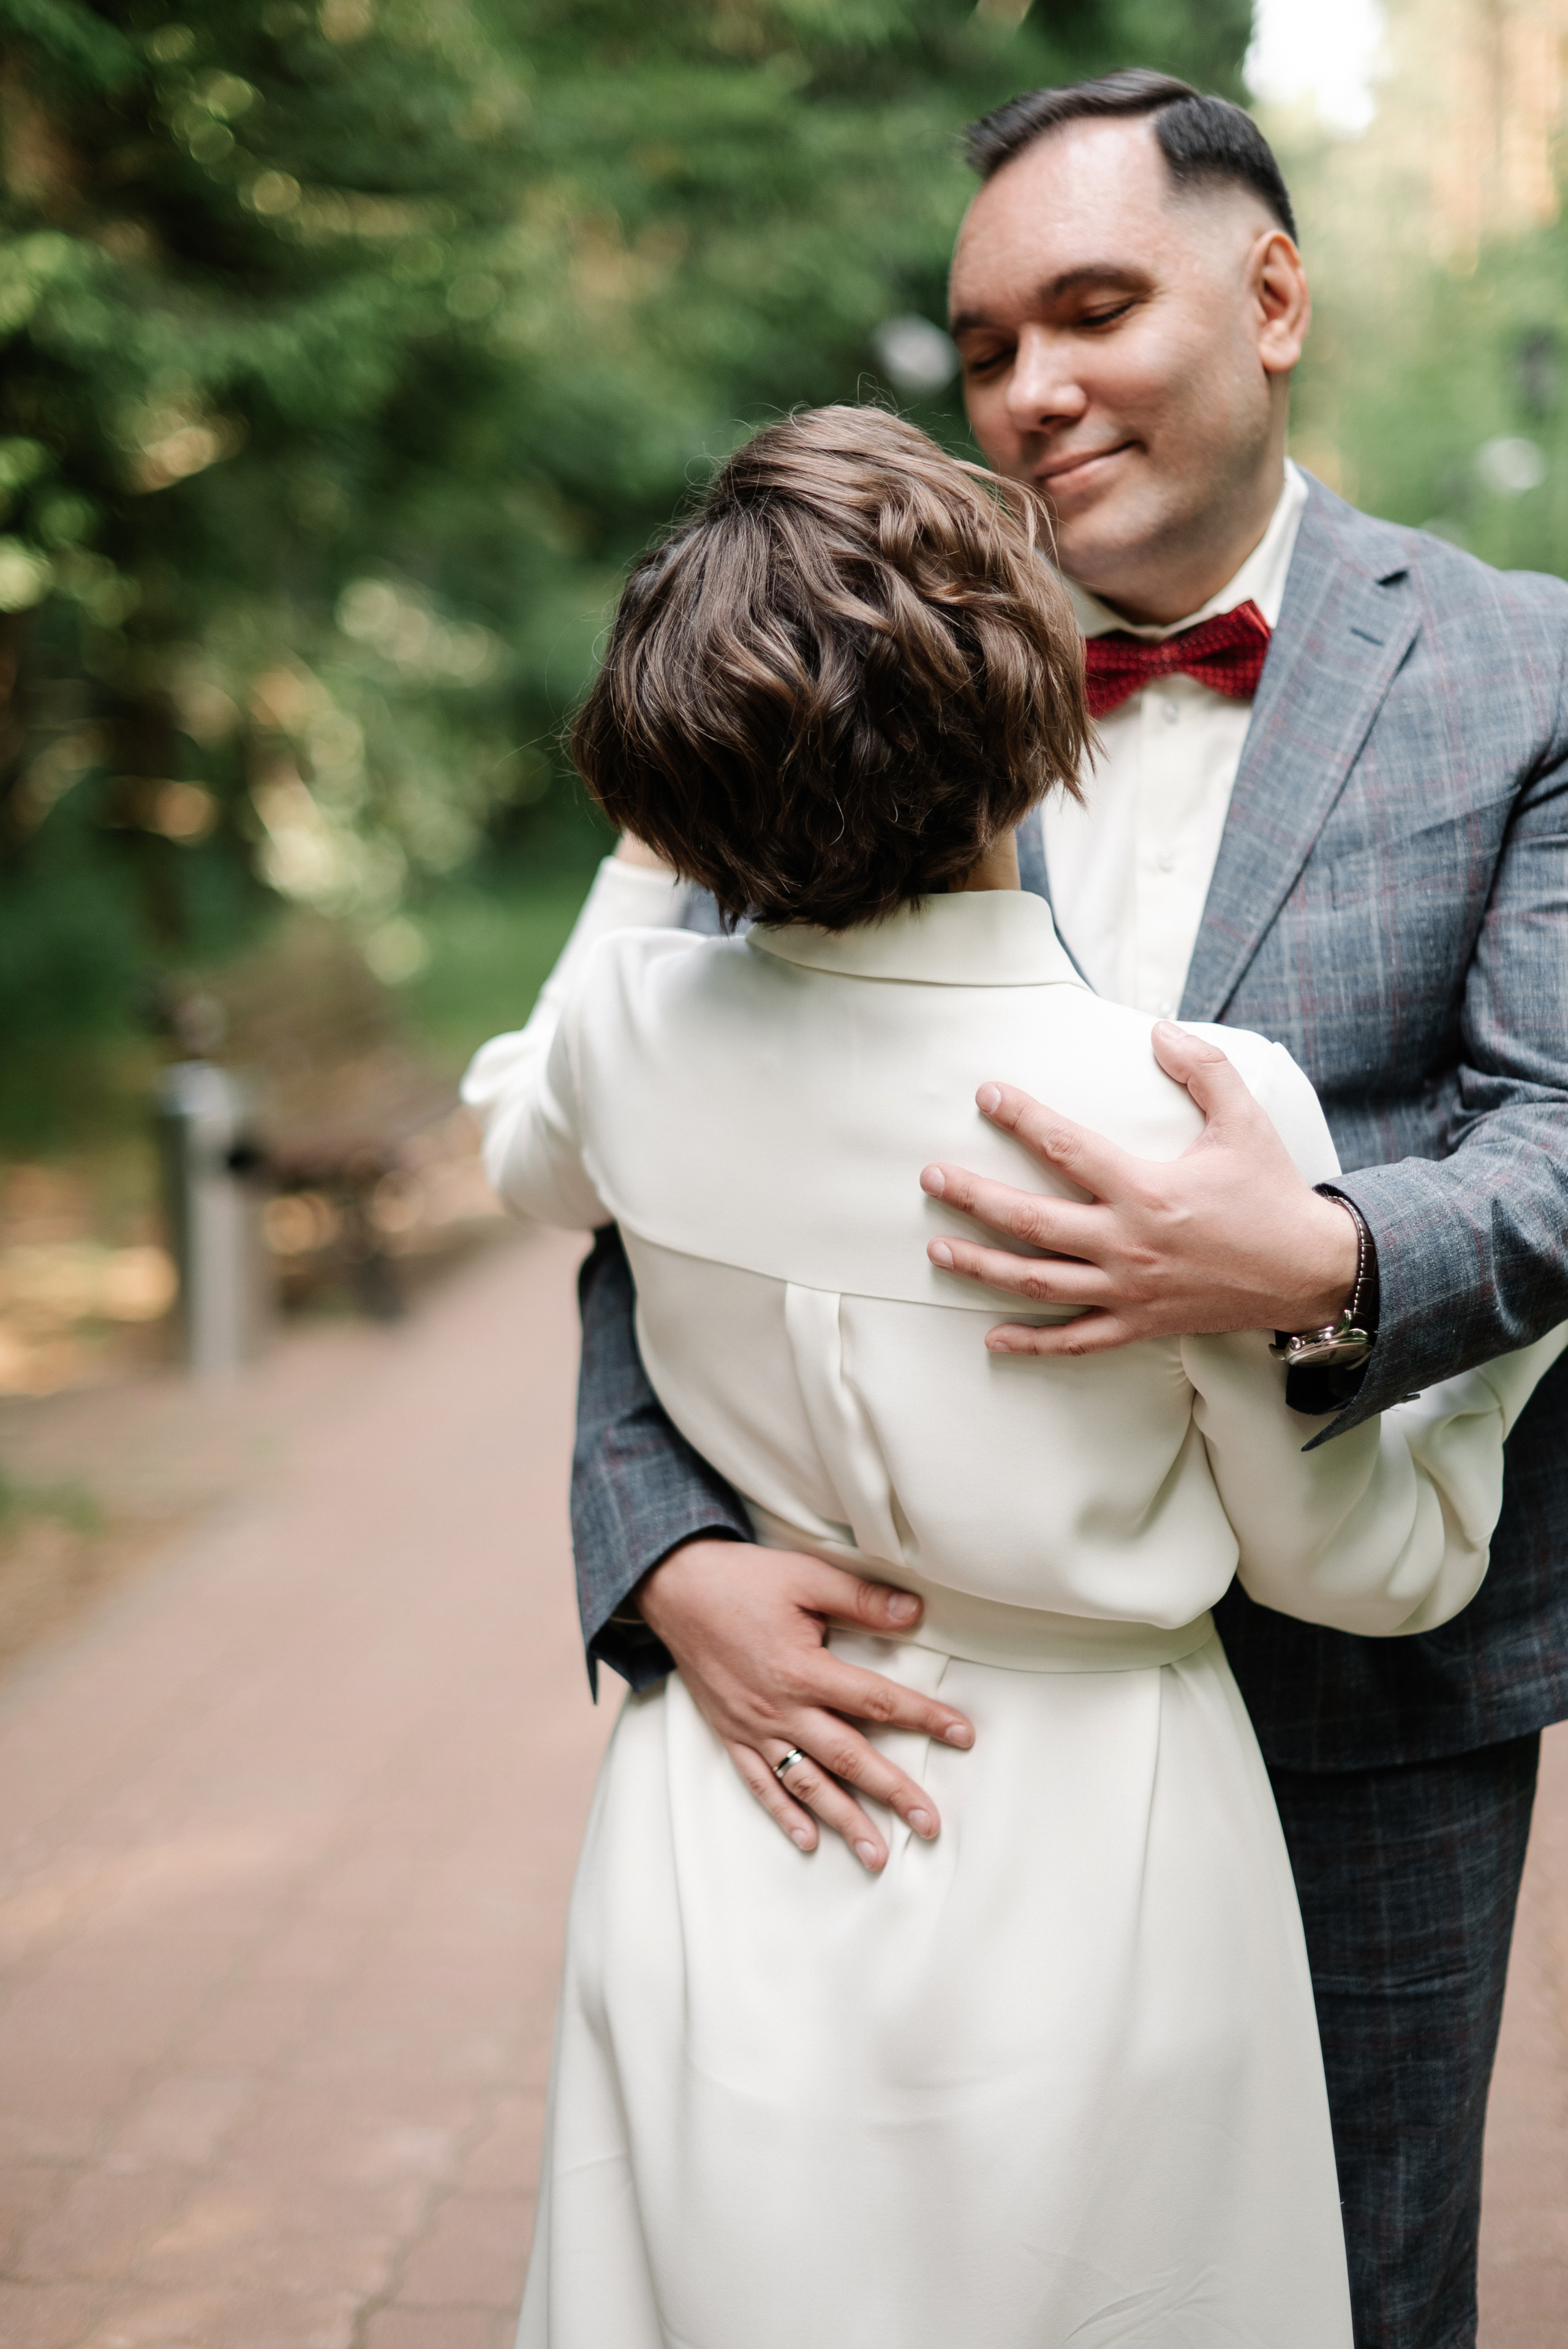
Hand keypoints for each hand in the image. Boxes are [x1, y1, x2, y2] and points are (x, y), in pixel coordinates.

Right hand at [635, 1538, 974, 1871]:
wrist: (675, 1589)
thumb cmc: (742, 1580)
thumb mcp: (805, 1577)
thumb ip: (860, 1599)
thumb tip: (915, 1613)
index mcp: (804, 1669)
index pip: (878, 1700)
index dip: (924, 1717)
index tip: (962, 1735)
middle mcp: (781, 1708)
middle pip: (849, 1757)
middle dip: (893, 1793)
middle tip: (930, 1825)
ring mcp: (754, 1727)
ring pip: (806, 1783)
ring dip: (843, 1821)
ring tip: (877, 1854)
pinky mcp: (730, 1734)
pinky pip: (758, 1783)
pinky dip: (783, 1814)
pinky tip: (807, 1840)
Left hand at [920, 1023, 1357, 1355]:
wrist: (1310, 1273)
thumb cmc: (1273, 1195)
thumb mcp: (1244, 1122)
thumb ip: (1204, 1069)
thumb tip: (1160, 1029)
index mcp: (1148, 1190)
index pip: (1066, 1147)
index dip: (1021, 1117)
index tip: (986, 1095)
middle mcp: (1128, 1244)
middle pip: (1030, 1221)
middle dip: (973, 1197)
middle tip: (931, 1177)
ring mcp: (1129, 1290)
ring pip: (1038, 1280)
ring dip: (982, 1266)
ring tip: (938, 1247)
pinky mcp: (1140, 1324)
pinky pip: (1077, 1339)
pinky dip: (1033, 1341)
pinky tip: (992, 1337)